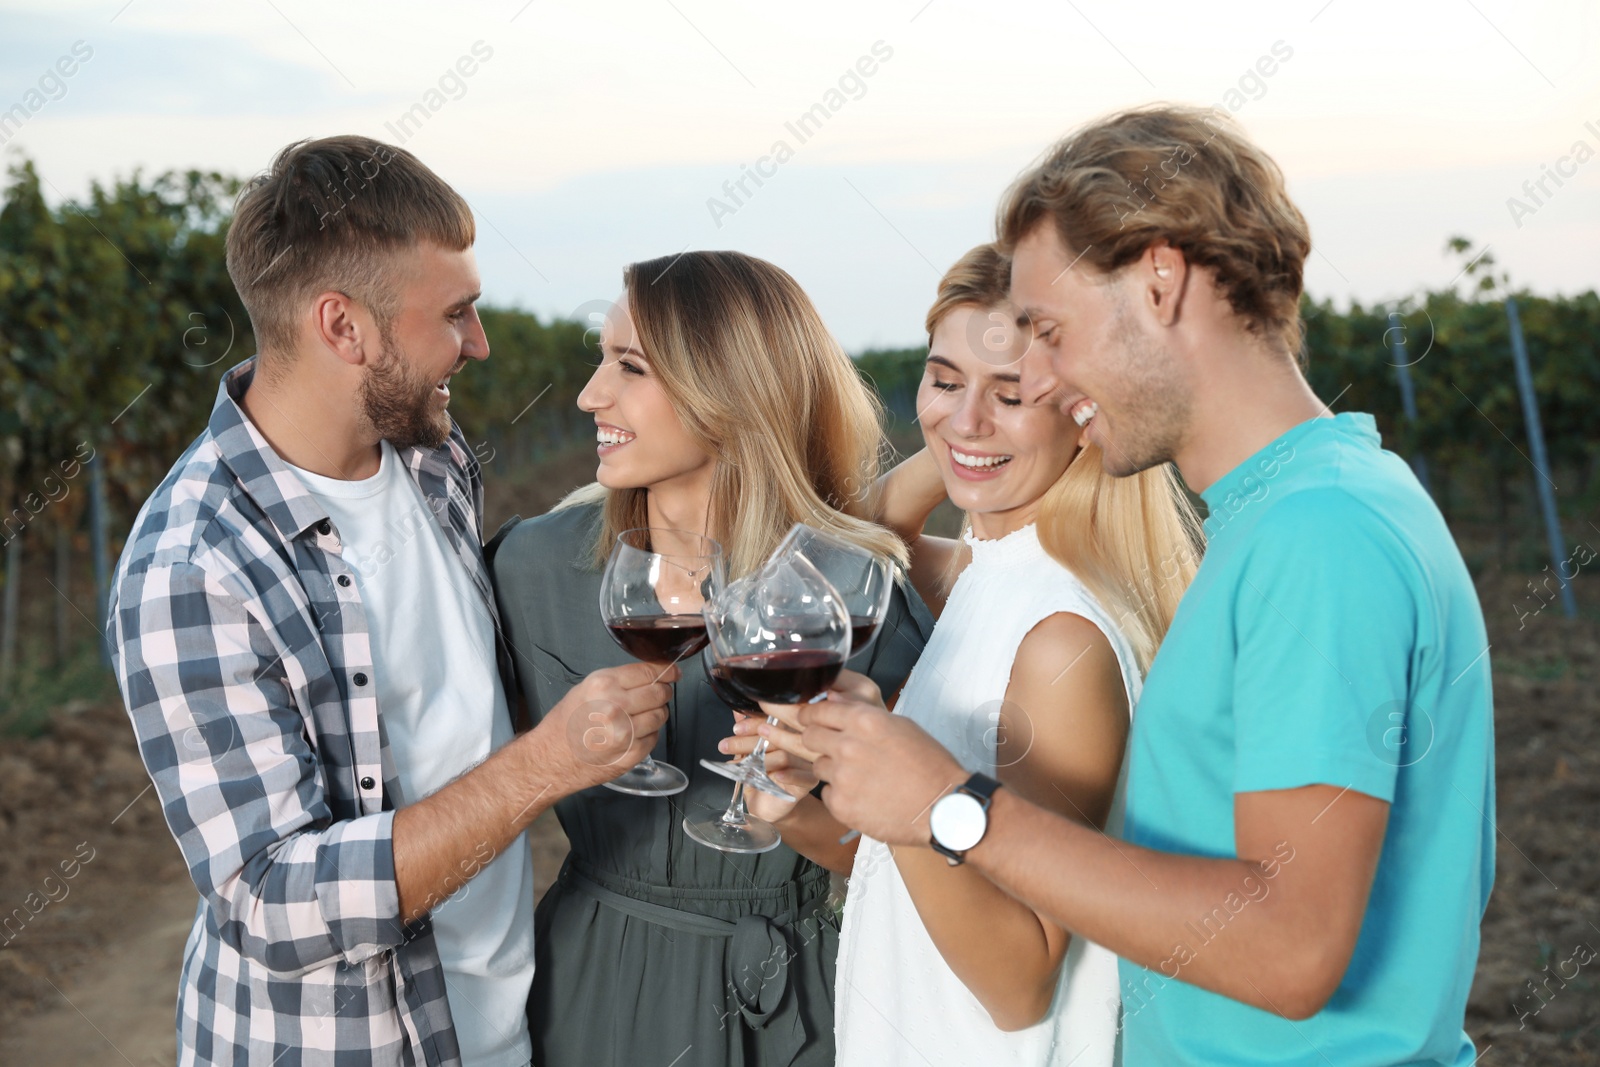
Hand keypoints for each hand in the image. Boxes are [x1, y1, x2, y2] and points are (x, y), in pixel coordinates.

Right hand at [526, 661, 676, 795]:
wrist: (550, 758)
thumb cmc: (566, 723)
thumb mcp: (587, 688)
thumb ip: (620, 680)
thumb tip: (652, 675)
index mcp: (603, 685)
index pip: (649, 671)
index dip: (667, 670)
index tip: (673, 672)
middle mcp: (615, 707)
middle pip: (659, 693)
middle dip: (662, 691)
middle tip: (657, 694)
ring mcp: (625, 733)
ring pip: (660, 715)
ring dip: (656, 713)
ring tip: (638, 716)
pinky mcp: (631, 754)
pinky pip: (654, 737)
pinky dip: (648, 734)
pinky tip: (632, 734)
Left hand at [719, 716, 818, 822]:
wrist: (768, 804)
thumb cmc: (760, 775)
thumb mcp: (749, 752)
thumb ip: (746, 732)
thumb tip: (737, 711)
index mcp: (787, 730)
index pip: (773, 721)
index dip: (754, 723)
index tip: (736, 729)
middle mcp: (798, 743)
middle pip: (776, 737)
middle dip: (749, 741)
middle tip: (727, 746)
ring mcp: (805, 762)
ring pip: (785, 756)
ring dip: (761, 761)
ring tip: (741, 766)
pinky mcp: (809, 781)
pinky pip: (802, 777)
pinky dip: (788, 775)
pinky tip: (775, 776)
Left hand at [798, 670, 966, 846]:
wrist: (943, 807)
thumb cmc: (929, 765)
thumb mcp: (901, 725)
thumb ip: (863, 712)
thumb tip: (834, 702)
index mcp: (864, 721)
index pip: (817, 711)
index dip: (811, 715)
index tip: (810, 719)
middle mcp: (848, 747)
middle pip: (809, 737)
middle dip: (817, 740)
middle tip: (832, 748)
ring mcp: (842, 778)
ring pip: (818, 766)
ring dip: (832, 769)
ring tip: (859, 776)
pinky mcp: (841, 806)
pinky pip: (827, 794)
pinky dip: (840, 795)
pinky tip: (863, 796)